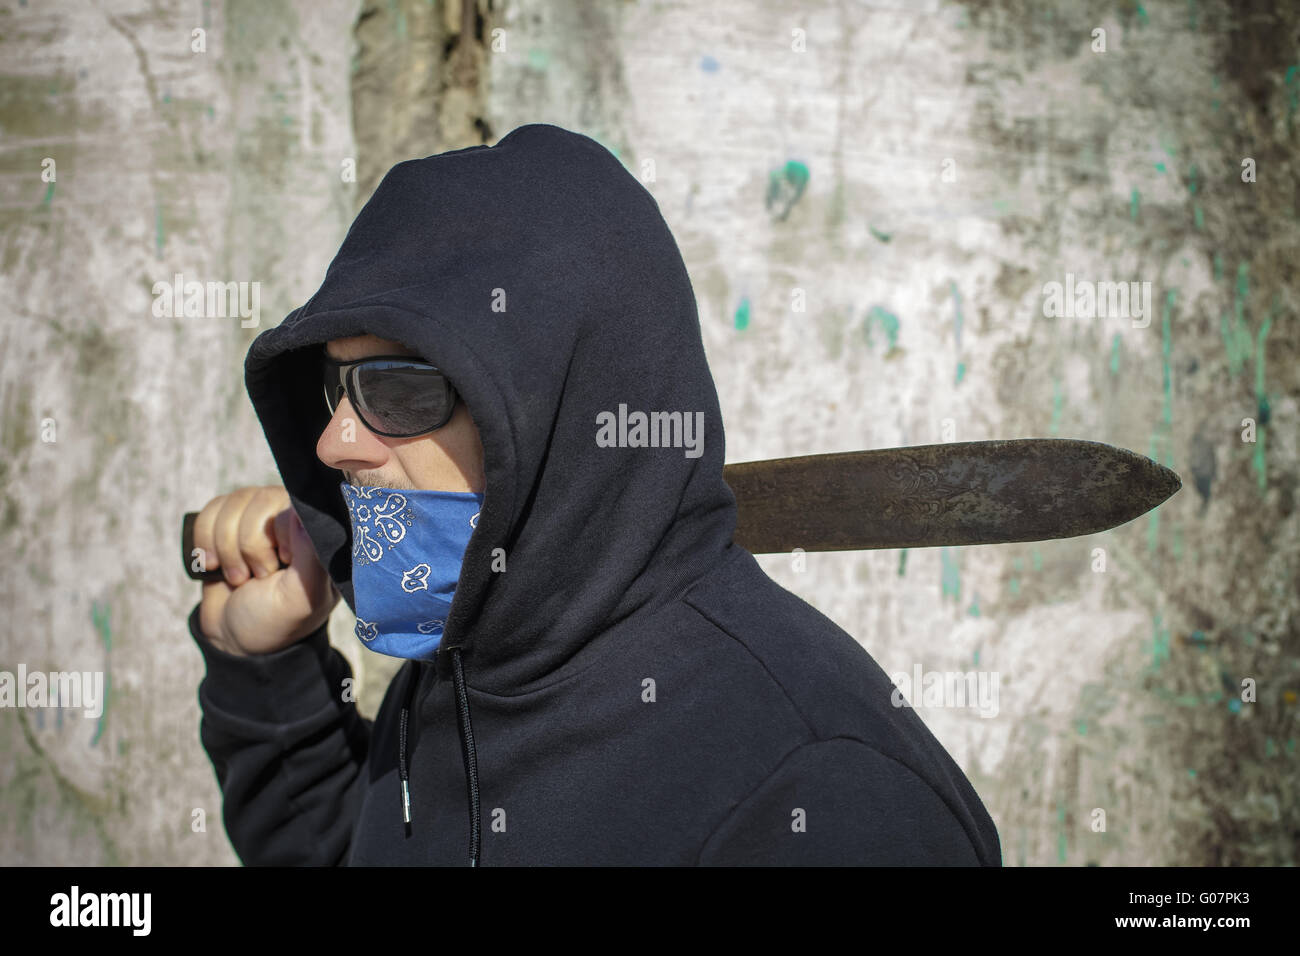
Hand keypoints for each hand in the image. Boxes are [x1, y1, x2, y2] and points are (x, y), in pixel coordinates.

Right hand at [193, 486, 338, 655]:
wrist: (234, 638)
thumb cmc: (275, 620)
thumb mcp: (299, 599)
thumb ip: (310, 557)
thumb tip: (303, 512)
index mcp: (318, 535)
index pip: (292, 505)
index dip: (277, 538)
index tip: (279, 568)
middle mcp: (292, 519)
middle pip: (259, 500)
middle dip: (248, 546)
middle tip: (257, 577)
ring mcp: (260, 517)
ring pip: (232, 504)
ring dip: (226, 548)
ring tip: (238, 577)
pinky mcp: (231, 523)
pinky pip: (211, 510)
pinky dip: (205, 541)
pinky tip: (214, 566)